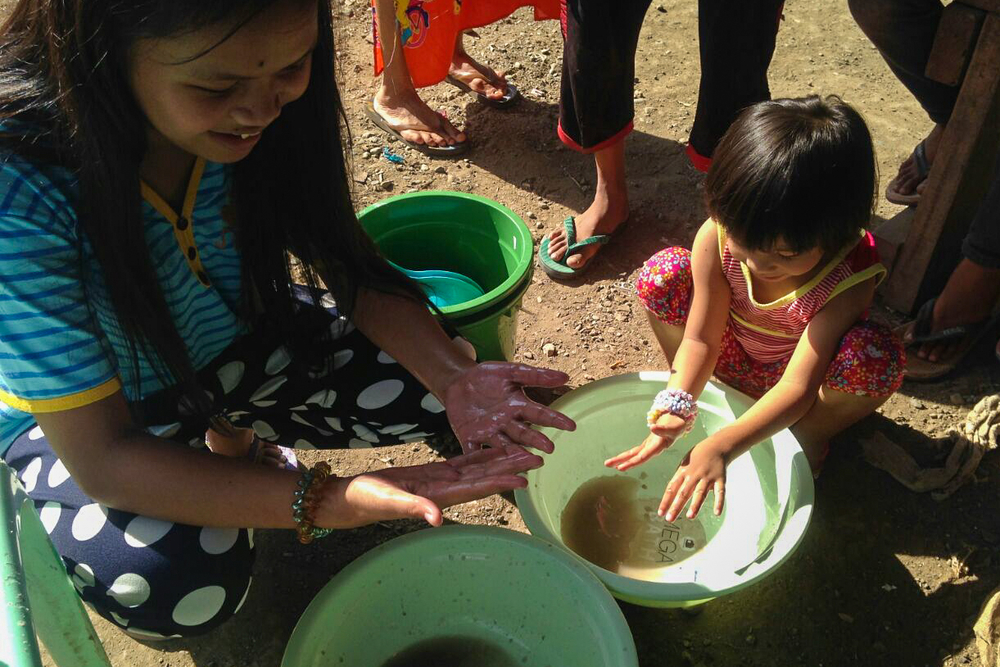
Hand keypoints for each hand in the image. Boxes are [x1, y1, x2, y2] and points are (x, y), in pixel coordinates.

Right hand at [316, 446, 542, 528]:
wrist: (354, 497)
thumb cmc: (368, 499)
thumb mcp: (390, 501)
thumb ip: (414, 508)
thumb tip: (436, 518)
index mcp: (439, 497)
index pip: (476, 489)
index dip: (500, 482)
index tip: (524, 477)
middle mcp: (446, 490)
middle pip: (484, 478)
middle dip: (510, 468)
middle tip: (537, 458)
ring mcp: (442, 482)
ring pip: (478, 469)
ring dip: (500, 460)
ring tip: (524, 450)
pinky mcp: (434, 473)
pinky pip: (463, 463)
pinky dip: (480, 456)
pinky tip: (494, 449)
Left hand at [442, 362, 575, 453]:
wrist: (458, 382)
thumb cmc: (487, 376)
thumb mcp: (510, 371)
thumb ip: (534, 375)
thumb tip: (565, 377)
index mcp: (518, 407)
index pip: (539, 414)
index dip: (555, 419)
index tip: (571, 426)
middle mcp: (507, 424)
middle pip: (523, 433)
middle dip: (535, 440)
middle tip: (549, 447)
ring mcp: (489, 433)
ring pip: (503, 446)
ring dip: (513, 453)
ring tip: (525, 460)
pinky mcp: (469, 438)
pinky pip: (473, 450)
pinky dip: (476, 458)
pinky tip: (482, 468)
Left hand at [603, 413, 687, 470]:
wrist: (679, 422)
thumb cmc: (677, 425)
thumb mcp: (673, 427)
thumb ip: (663, 429)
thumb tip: (652, 427)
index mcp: (658, 447)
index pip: (643, 456)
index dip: (632, 462)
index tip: (621, 467)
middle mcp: (652, 449)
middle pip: (635, 458)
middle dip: (622, 462)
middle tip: (608, 465)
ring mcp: (648, 447)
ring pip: (633, 455)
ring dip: (621, 459)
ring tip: (608, 463)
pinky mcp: (647, 444)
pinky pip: (634, 451)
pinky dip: (626, 455)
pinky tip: (619, 460)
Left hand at [658, 439, 727, 521]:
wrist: (716, 445)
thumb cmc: (697, 456)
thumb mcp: (683, 463)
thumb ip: (678, 478)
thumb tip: (670, 494)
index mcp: (683, 472)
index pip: (671, 488)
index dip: (665, 501)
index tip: (660, 513)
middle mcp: (694, 475)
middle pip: (683, 493)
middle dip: (676, 506)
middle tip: (670, 519)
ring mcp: (707, 477)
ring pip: (700, 493)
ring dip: (695, 505)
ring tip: (689, 516)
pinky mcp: (720, 479)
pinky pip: (720, 492)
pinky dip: (719, 502)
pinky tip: (717, 513)